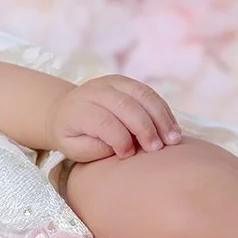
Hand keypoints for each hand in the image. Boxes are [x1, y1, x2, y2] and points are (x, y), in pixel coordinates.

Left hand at [49, 75, 181, 162]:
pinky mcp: (126, 82)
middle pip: (125, 105)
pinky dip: (163, 110)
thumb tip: (123, 147)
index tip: (128, 155)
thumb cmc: (71, 135)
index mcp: (79, 108)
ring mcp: (112, 82)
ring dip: (161, 117)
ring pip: (142, 95)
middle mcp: (96, 91)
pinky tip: (172, 128)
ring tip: (173, 138)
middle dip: (145, 128)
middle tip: (157, 148)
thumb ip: (95, 148)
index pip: (104, 121)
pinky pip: (149, 92)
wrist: (64, 110)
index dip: (119, 139)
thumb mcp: (74, 148)